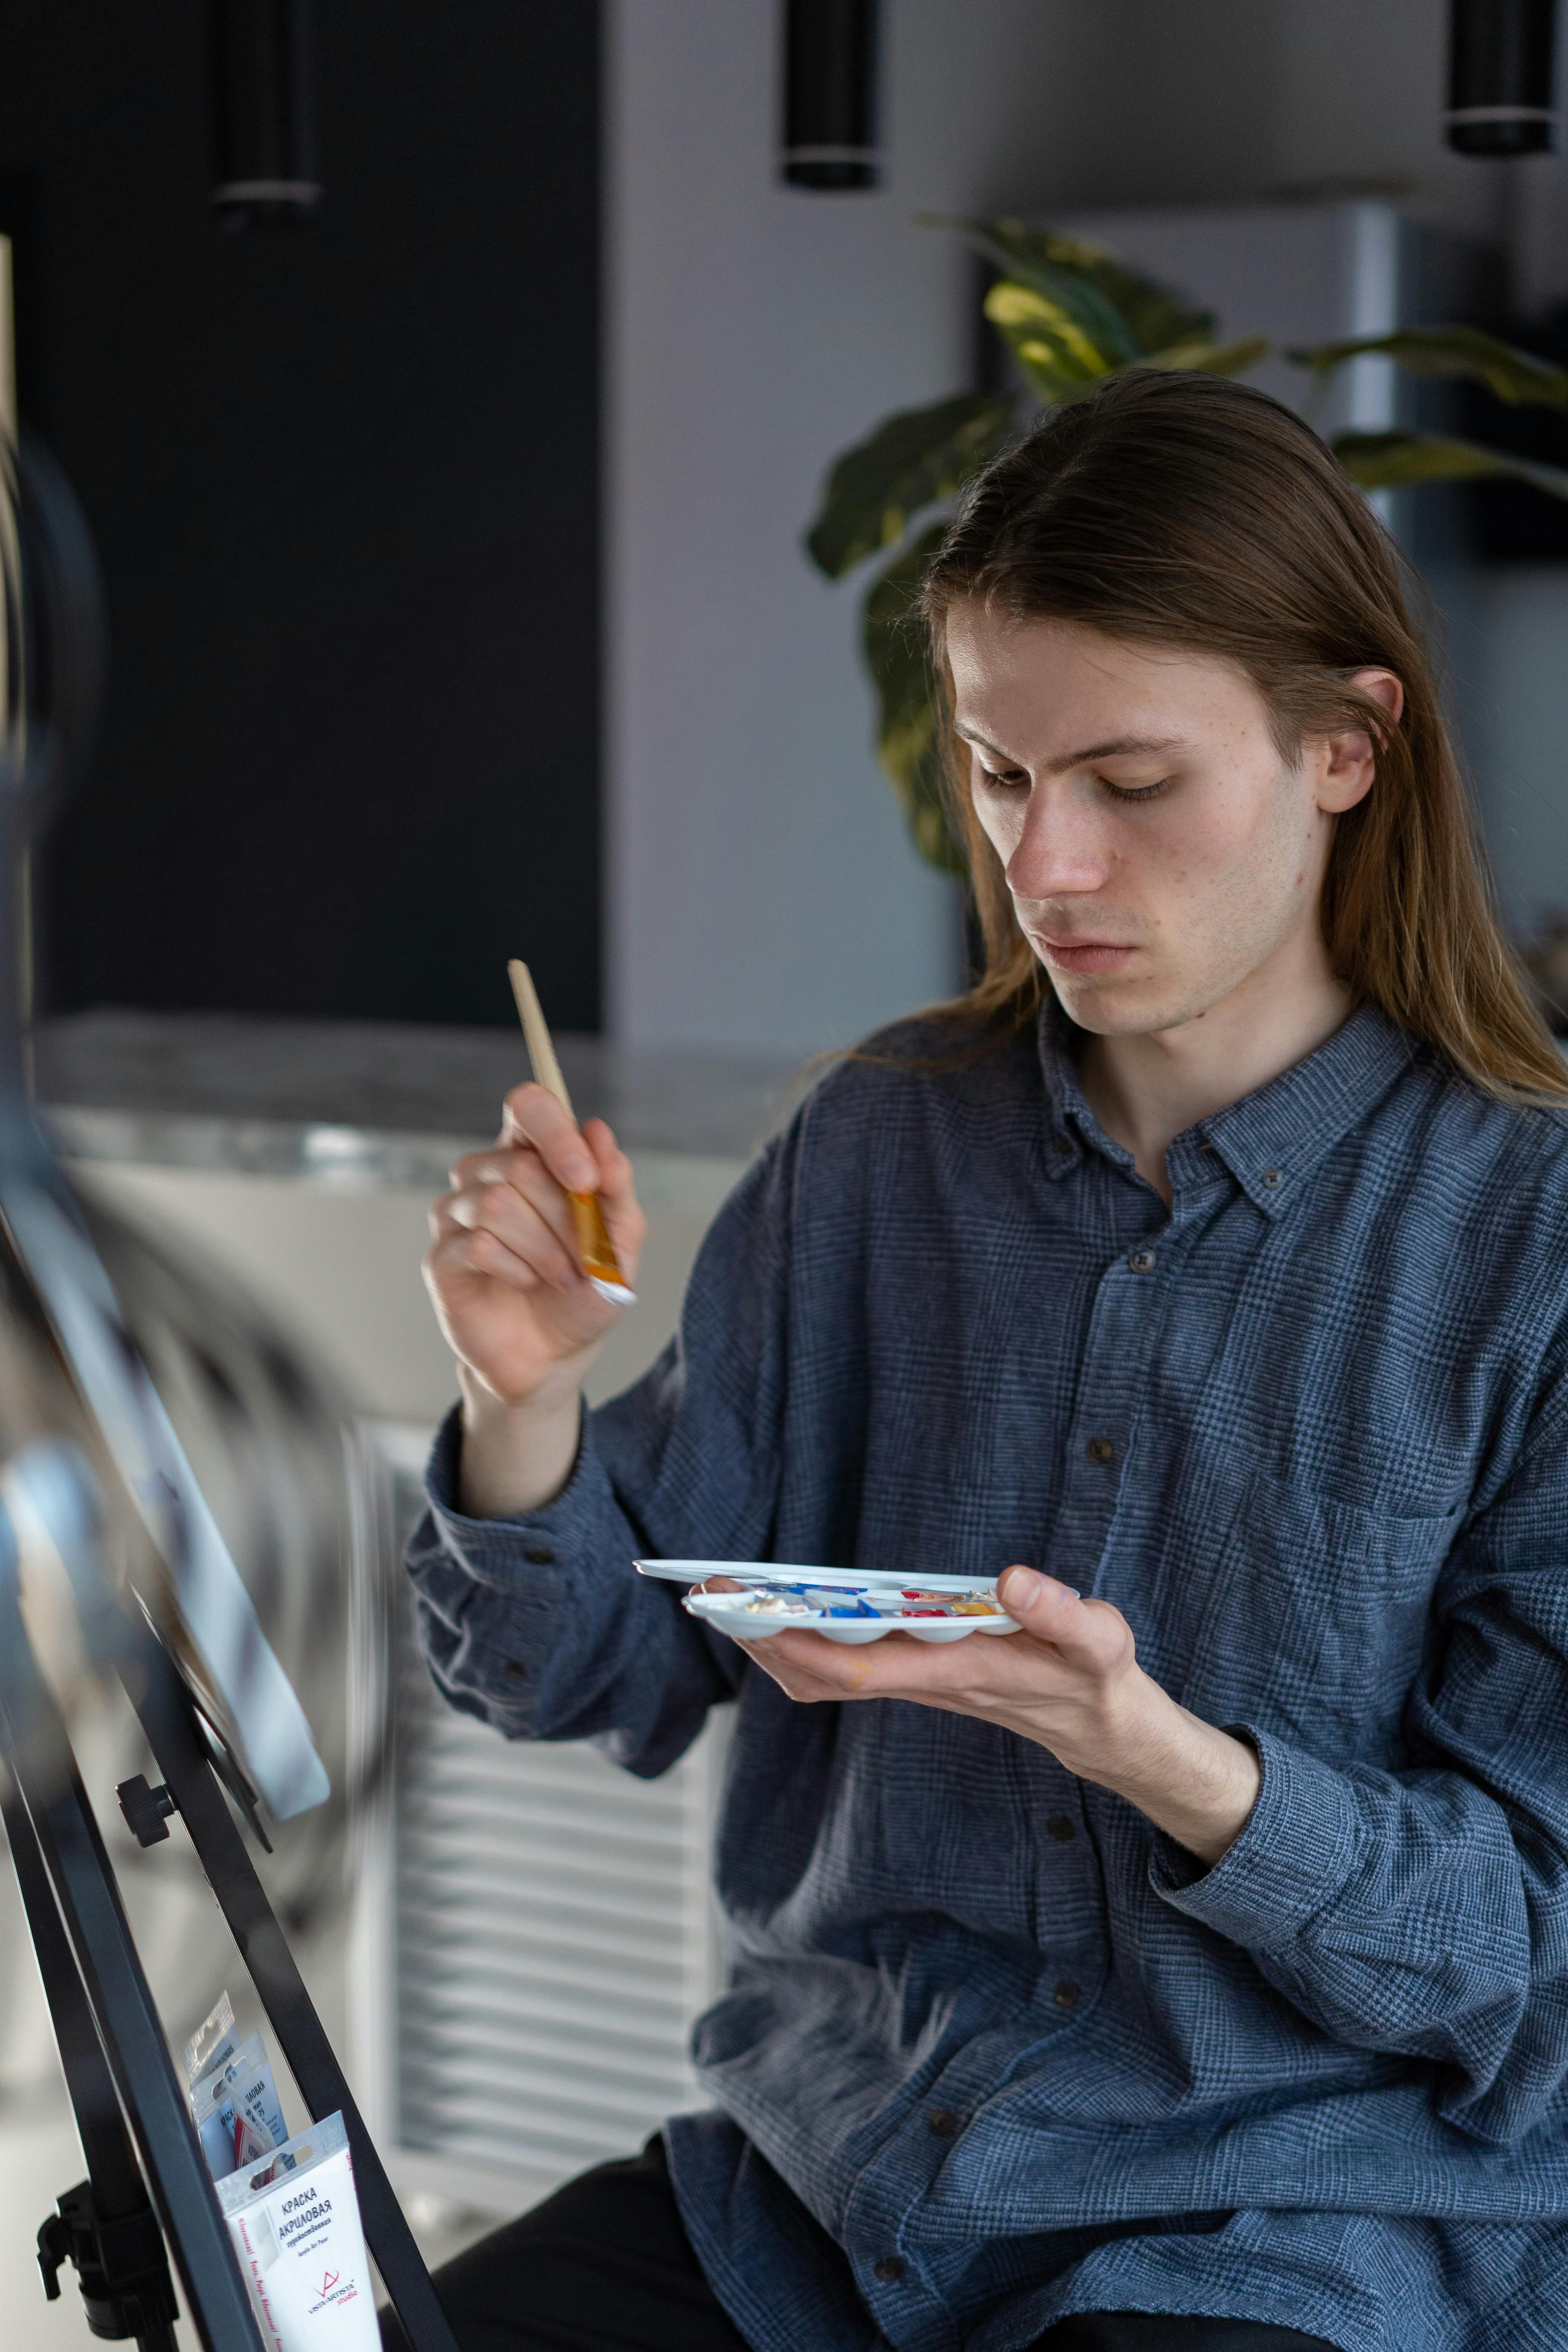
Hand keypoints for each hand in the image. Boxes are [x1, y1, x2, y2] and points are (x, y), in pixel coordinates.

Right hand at [423, 1083, 646, 1515]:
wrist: (555, 1355)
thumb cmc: (586, 1290)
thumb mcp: (620, 1241)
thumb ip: (615, 1185)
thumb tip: (599, 1131)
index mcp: (533, 1156)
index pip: (528, 1107)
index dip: (555, 1133)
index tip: (585, 1179)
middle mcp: (488, 1174)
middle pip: (519, 1167)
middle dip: (565, 1219)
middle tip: (584, 1257)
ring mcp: (458, 1213)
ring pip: (497, 1203)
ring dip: (545, 1249)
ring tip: (562, 1277)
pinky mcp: (441, 1255)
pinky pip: (477, 1243)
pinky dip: (516, 1269)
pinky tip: (526, 1284)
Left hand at [730, 1565, 1260, 1865]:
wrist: (1107, 1732)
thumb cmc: (1100, 1681)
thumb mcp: (1101, 1641)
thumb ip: (1062, 1612)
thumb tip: (1013, 1579)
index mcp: (960, 1672)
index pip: (860, 1667)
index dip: (800, 1641)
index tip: (751, 1611)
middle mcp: (928, 1683)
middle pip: (824, 1676)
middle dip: (765, 1638)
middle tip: (710, 1595)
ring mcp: (921, 1683)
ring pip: (829, 1677)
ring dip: (776, 1643)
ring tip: (730, 1600)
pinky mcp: (924, 1676)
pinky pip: (849, 1669)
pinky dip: (808, 1646)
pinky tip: (787, 1615)